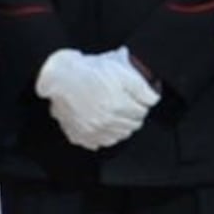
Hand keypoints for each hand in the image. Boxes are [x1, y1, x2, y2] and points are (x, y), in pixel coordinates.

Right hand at [37, 47, 161, 151]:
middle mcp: (105, 122)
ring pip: (117, 137)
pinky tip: (101, 123)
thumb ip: (141, 88)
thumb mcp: (121, 70)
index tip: (136, 99)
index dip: (140, 104)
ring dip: (120, 126)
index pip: (141, 112)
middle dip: (132, 116)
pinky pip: (98, 143)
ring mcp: (91, 131)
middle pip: (131, 126)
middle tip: (125, 104)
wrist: (59, 75)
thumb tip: (153, 99)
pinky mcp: (80, 135)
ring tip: (114, 112)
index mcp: (118, 106)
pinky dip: (102, 135)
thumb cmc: (88, 71)